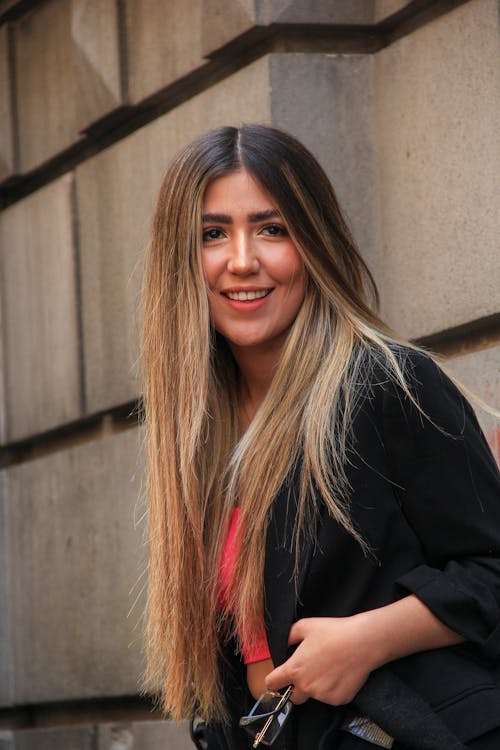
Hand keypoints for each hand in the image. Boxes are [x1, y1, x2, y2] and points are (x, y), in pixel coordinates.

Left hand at [264, 597, 463, 705]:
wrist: (362, 643)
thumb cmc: (333, 632)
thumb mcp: (305, 626)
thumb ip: (287, 637)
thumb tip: (281, 644)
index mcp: (294, 669)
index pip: (272, 684)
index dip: (273, 681)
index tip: (277, 679)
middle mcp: (306, 686)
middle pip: (293, 696)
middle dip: (297, 687)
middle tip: (309, 671)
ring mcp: (322, 695)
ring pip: (313, 696)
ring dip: (316, 686)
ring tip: (329, 667)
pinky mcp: (337, 700)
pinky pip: (329, 697)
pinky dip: (332, 689)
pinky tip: (339, 673)